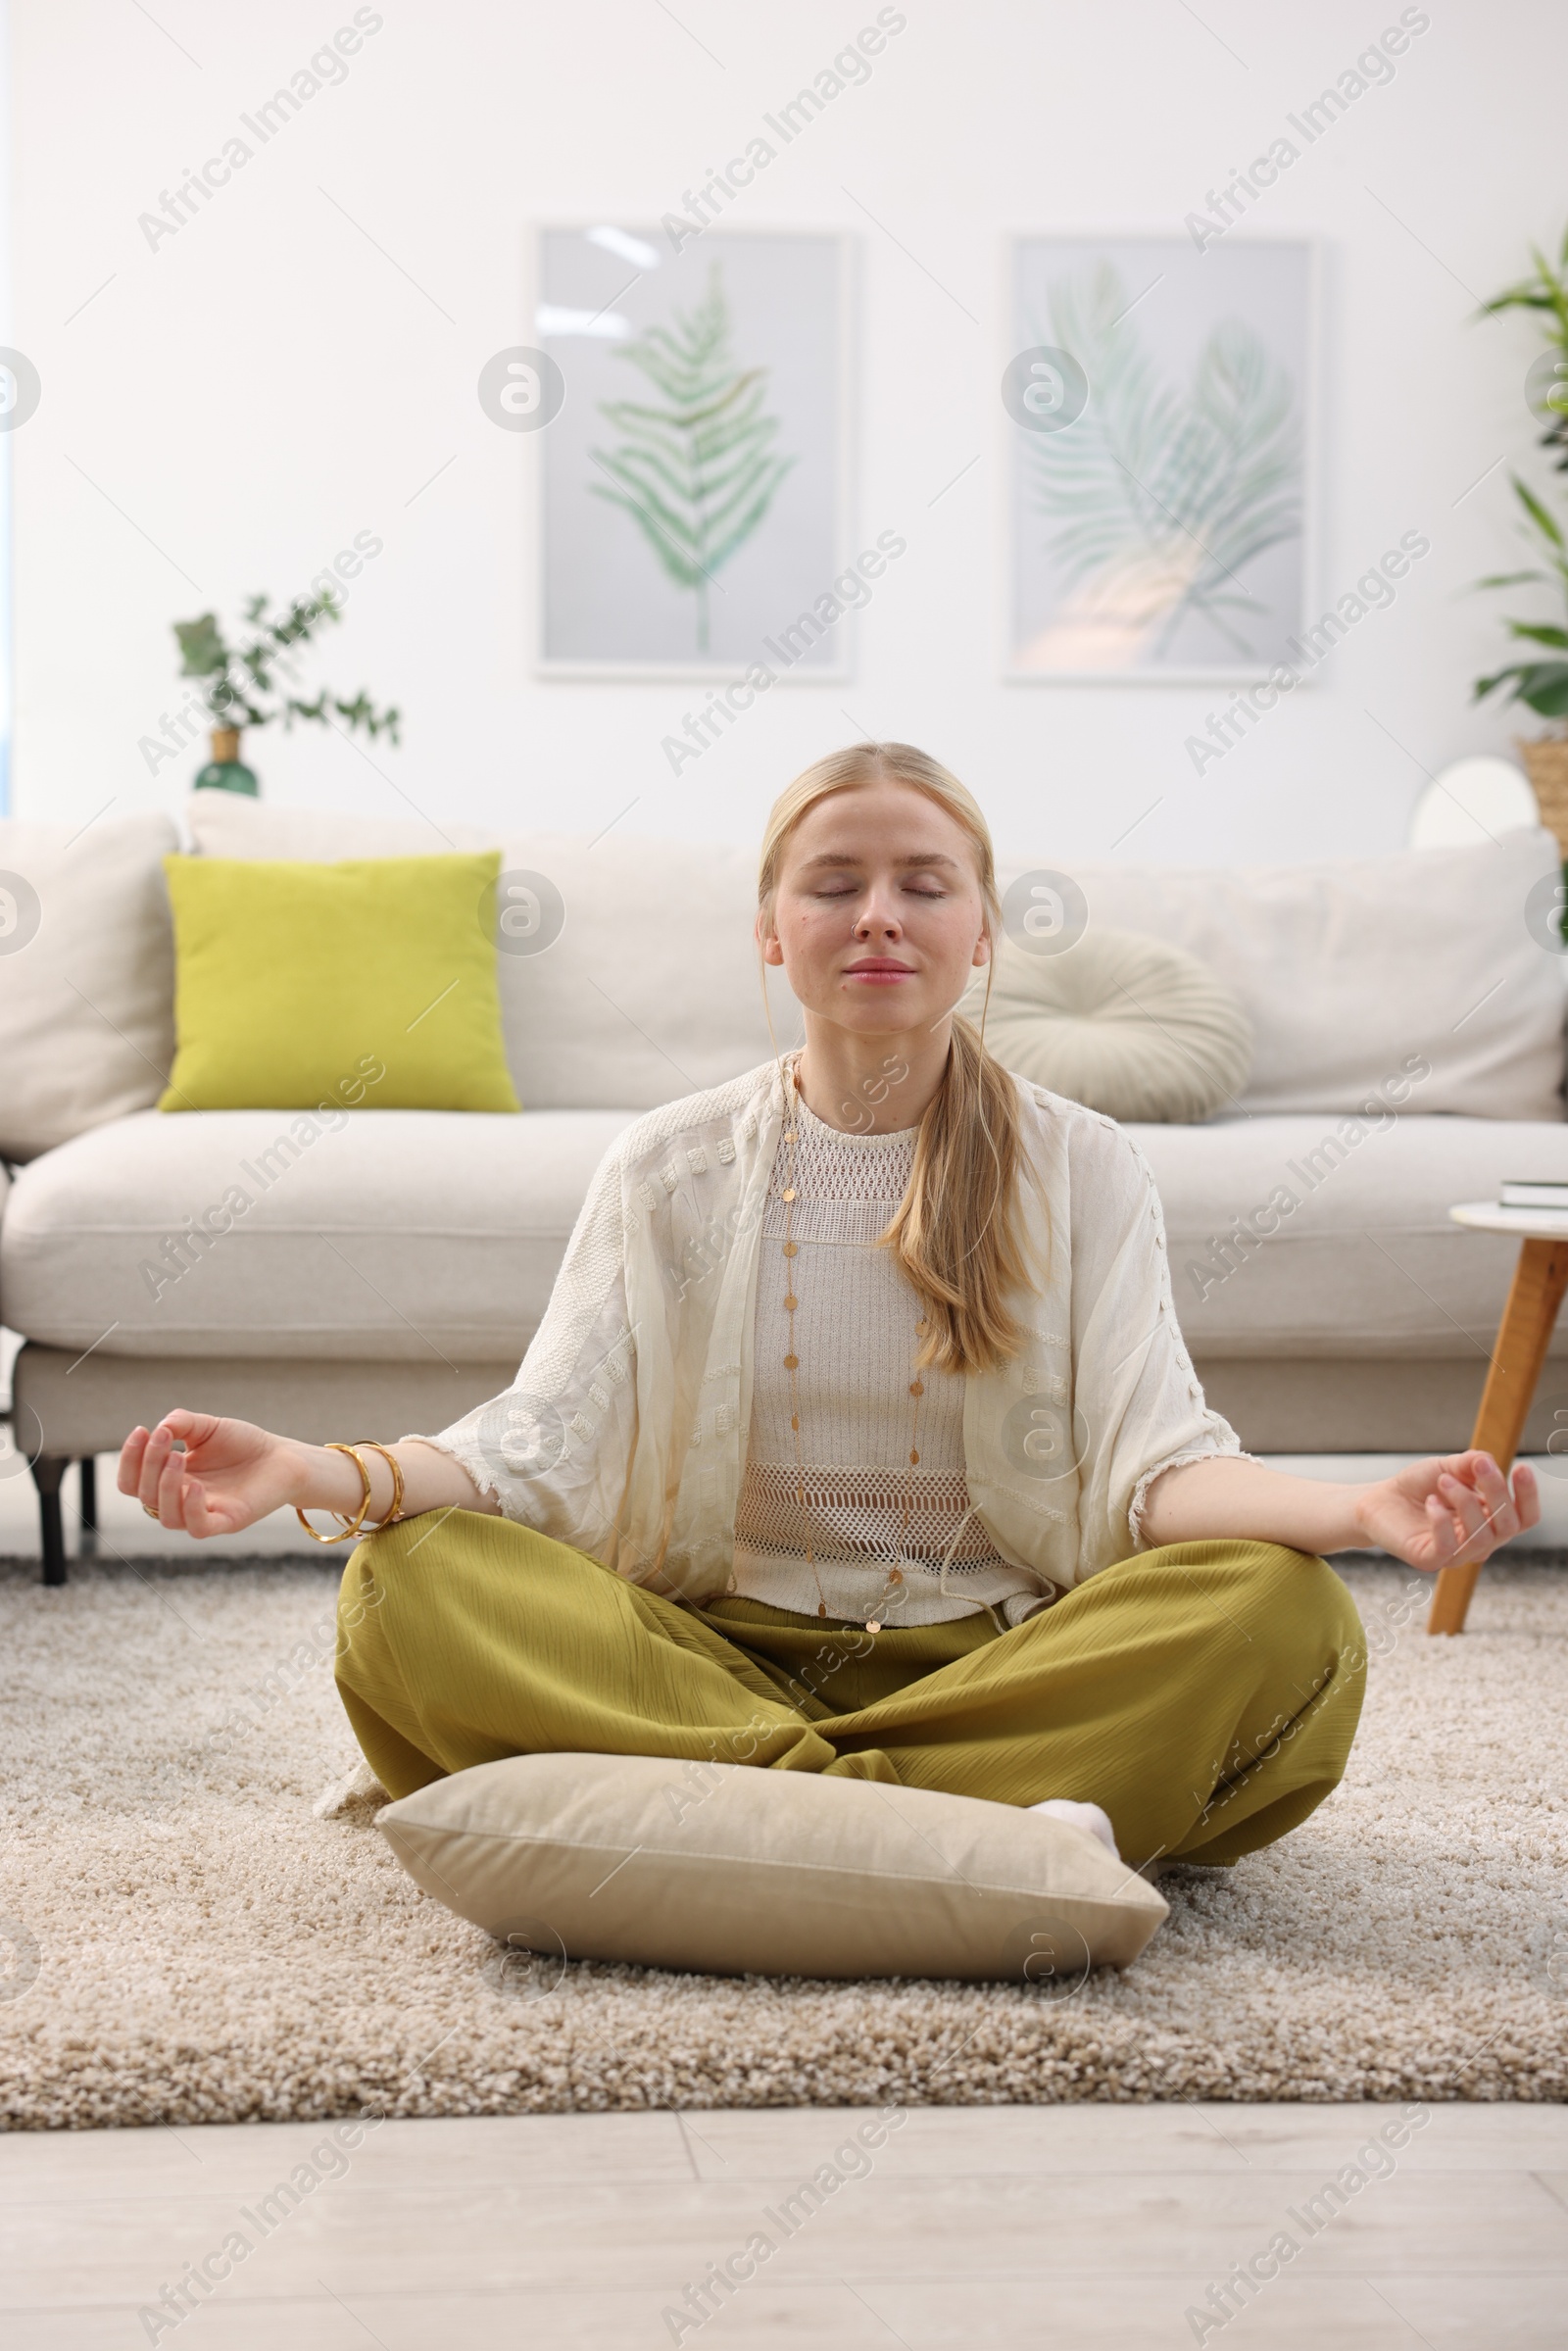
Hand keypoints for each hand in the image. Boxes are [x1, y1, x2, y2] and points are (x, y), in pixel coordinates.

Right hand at [118, 1411, 309, 1538]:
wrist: (282, 1457)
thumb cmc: (243, 1444)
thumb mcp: (208, 1427)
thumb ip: (181, 1423)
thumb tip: (160, 1427)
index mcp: (170, 1480)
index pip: (132, 1481)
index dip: (129, 1459)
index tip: (142, 1430)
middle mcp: (181, 1500)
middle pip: (144, 1496)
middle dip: (147, 1465)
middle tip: (164, 1437)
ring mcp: (203, 1513)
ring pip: (165, 1517)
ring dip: (165, 1487)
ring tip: (178, 1457)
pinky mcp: (226, 1522)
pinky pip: (197, 1527)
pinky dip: (191, 1509)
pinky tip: (196, 1486)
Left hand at [1351, 1450, 1538, 1572]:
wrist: (1380, 1499)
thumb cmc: (1420, 1486)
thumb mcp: (1448, 1467)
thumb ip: (1471, 1464)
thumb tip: (1488, 1461)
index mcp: (1492, 1521)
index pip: (1525, 1518)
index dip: (1528, 1496)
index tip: (1521, 1467)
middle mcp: (1481, 1542)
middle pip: (1508, 1525)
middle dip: (1496, 1491)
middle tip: (1477, 1465)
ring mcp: (1457, 1555)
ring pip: (1481, 1536)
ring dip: (1465, 1501)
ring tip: (1443, 1480)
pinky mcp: (1430, 1560)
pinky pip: (1448, 1547)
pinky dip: (1442, 1520)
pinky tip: (1431, 1502)